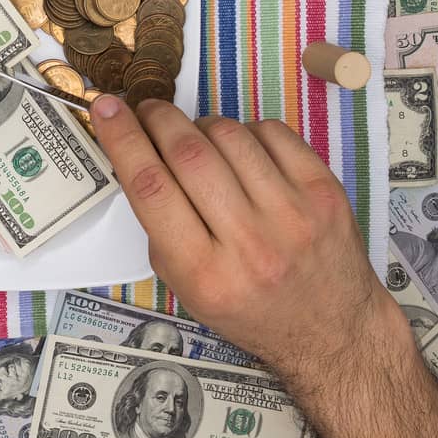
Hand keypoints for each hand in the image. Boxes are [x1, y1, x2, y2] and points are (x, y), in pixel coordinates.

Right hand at [89, 95, 400, 383]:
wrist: (332, 330)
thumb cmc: (250, 309)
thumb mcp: (187, 287)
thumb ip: (160, 226)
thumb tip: (137, 152)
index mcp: (205, 274)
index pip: (151, 189)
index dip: (122, 139)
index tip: (105, 108)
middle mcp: (250, 244)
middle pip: (188, 154)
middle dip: (158, 120)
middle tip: (147, 112)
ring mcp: (294, 214)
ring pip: (229, 135)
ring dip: (202, 127)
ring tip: (199, 143)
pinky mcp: (325, 191)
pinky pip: (272, 132)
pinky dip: (246, 131)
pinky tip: (242, 152)